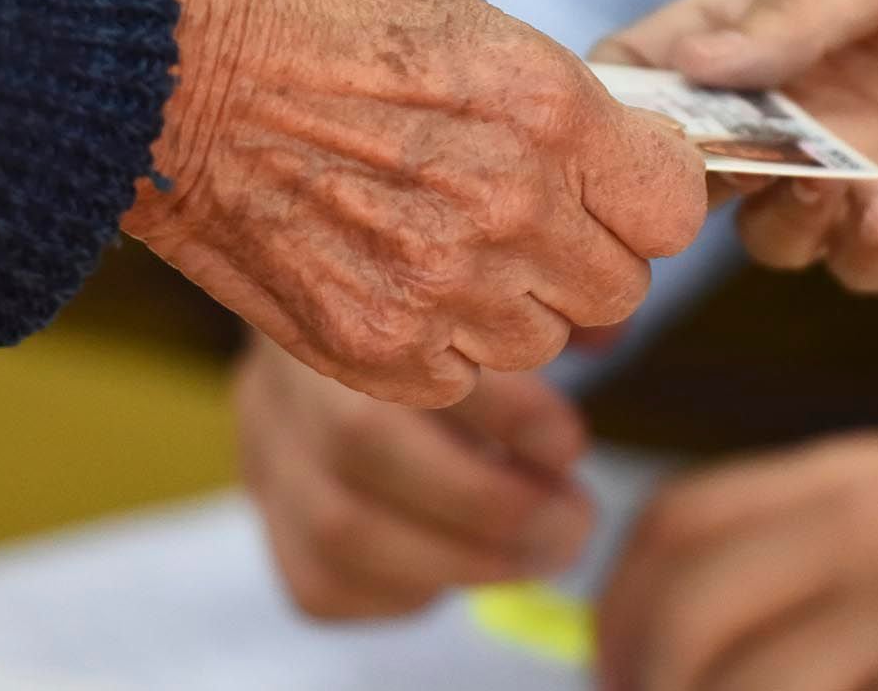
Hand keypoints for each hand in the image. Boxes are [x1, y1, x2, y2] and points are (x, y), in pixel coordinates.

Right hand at [124, 0, 706, 406]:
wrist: (164, 73)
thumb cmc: (310, 27)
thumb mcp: (466, 25)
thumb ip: (562, 112)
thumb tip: (622, 174)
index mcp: (549, 112)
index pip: (675, 207)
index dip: (645, 200)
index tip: (611, 191)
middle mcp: (512, 208)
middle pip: (617, 290)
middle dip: (578, 259)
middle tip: (509, 219)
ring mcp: (443, 289)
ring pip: (541, 342)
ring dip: (506, 305)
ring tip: (427, 239)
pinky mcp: (378, 351)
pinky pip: (459, 378)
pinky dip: (435, 346)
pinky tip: (381, 277)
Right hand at [234, 331, 594, 618]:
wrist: (337, 316)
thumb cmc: (440, 305)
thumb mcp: (492, 285)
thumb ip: (550, 305)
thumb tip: (612, 334)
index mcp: (345, 297)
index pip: (408, 355)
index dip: (500, 411)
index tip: (568, 443)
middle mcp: (286, 372)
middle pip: (362, 444)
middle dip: (489, 503)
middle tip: (573, 519)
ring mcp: (265, 450)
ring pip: (340, 532)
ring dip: (464, 560)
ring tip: (543, 548)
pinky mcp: (267, 515)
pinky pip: (320, 584)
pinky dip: (405, 592)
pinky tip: (466, 563)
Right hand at [595, 0, 877, 292]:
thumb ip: (803, 8)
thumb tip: (692, 65)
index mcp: (788, 9)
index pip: (667, 54)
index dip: (625, 91)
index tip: (607, 124)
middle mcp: (811, 93)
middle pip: (700, 156)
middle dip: (684, 176)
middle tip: (697, 178)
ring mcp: (864, 164)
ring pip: (765, 226)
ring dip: (772, 218)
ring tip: (820, 187)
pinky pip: (852, 264)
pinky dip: (848, 250)